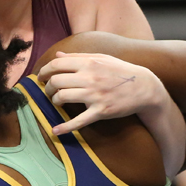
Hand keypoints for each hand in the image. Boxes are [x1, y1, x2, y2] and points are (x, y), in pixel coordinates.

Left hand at [36, 52, 165, 134]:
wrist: (144, 87)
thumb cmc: (121, 71)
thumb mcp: (102, 58)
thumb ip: (78, 56)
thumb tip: (57, 55)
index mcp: (89, 62)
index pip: (57, 64)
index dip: (44, 71)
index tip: (41, 77)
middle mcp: (90, 77)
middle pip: (56, 81)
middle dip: (48, 87)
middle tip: (49, 90)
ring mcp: (95, 95)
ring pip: (63, 97)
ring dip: (54, 100)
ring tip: (56, 101)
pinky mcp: (101, 111)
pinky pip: (79, 121)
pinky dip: (65, 127)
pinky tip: (55, 131)